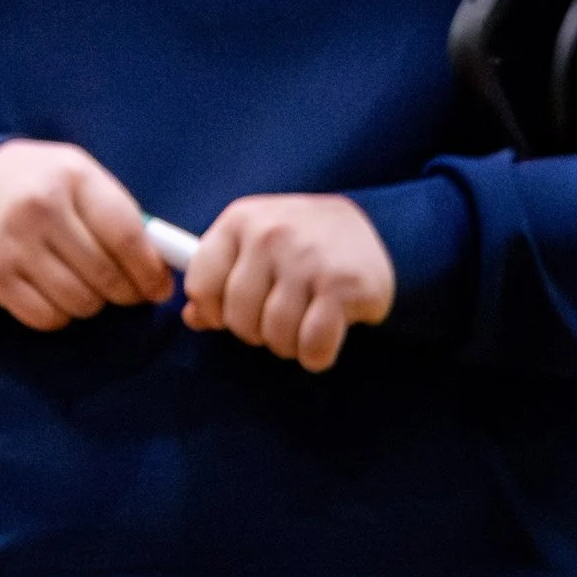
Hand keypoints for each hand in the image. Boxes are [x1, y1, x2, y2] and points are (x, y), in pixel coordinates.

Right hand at [0, 139, 168, 328]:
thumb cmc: (45, 186)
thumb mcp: (85, 180)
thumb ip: (124, 219)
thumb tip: (162, 274)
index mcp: (73, 178)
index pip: (126, 238)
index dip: (150, 273)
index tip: (159, 289)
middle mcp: (39, 208)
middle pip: (107, 278)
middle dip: (127, 293)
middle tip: (126, 290)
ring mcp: (11, 243)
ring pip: (80, 303)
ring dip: (93, 303)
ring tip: (86, 284)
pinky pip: (47, 318)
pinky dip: (60, 314)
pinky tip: (55, 292)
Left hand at [183, 194, 394, 371]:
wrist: (382, 229)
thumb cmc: (307, 243)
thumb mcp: (257, 242)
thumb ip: (221, 276)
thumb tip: (194, 318)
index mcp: (241, 220)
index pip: (200, 285)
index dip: (214, 312)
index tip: (232, 315)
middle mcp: (271, 235)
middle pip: (239, 318)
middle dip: (257, 333)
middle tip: (279, 322)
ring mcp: (308, 260)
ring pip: (275, 335)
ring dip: (288, 346)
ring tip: (303, 328)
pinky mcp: (343, 287)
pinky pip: (313, 345)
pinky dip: (316, 356)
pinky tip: (324, 341)